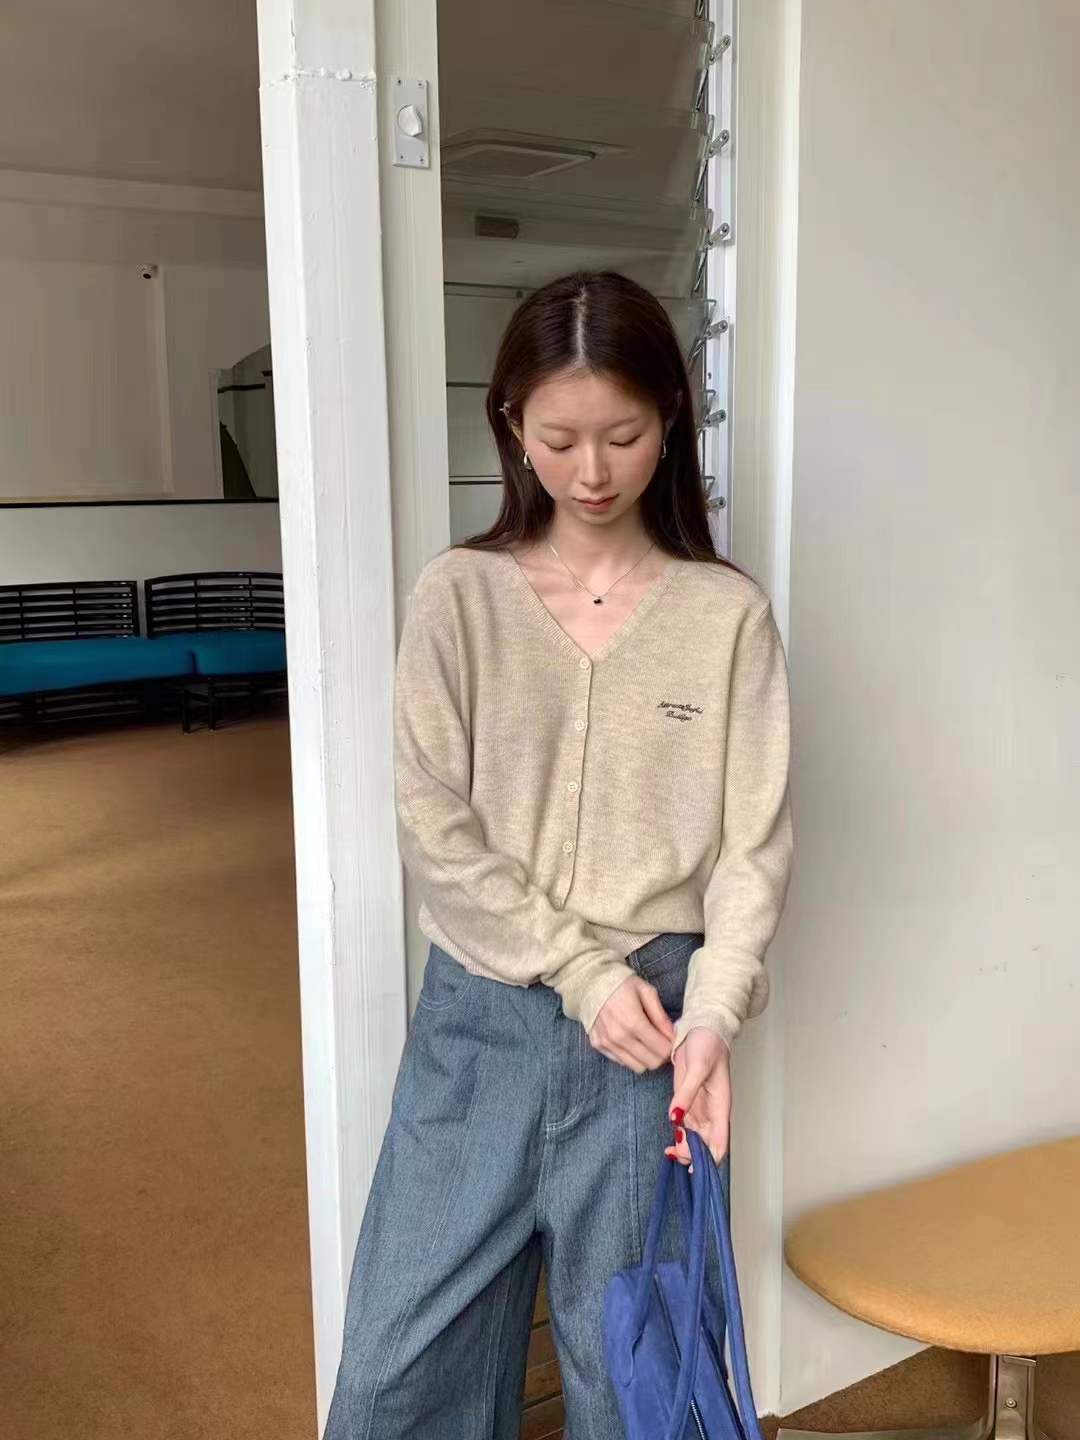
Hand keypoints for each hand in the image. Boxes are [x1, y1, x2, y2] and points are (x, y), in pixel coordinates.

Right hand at [589, 975, 673, 1072]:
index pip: (661, 1050)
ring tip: (646, 1041)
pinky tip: (630, 1040)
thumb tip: (673, 1035)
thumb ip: (661, 1016)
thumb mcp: (646, 991)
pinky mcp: (598, 1045)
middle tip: (660, 1041)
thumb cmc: (621, 984)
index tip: (670, 1039)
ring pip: (637, 1067)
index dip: (670, 1047)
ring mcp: (607, 1043)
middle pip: (651, 1063)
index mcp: (633, 1022)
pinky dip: (630, 1056)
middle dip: (660, 1055)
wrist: (590, 981)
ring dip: (646, 1058)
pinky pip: (622, 1062)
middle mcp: (619, 1037)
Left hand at [665, 1028, 730, 1166]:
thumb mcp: (698, 1067)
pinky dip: (679, 1137)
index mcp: (721, 1106)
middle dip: (693, 1156)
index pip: (719, 1141)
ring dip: (685, 1149)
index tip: (695, 1168)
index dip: (710, 1158)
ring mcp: (699, 1108)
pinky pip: (684, 1126)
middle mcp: (712, 1112)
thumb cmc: (707, 1045)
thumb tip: (676, 1118)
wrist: (699, 1028)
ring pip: (695, 1139)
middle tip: (674, 1156)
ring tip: (669, 1153)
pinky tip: (669, 1143)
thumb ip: (687, 1093)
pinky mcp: (686, 1101)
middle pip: (706, 1145)